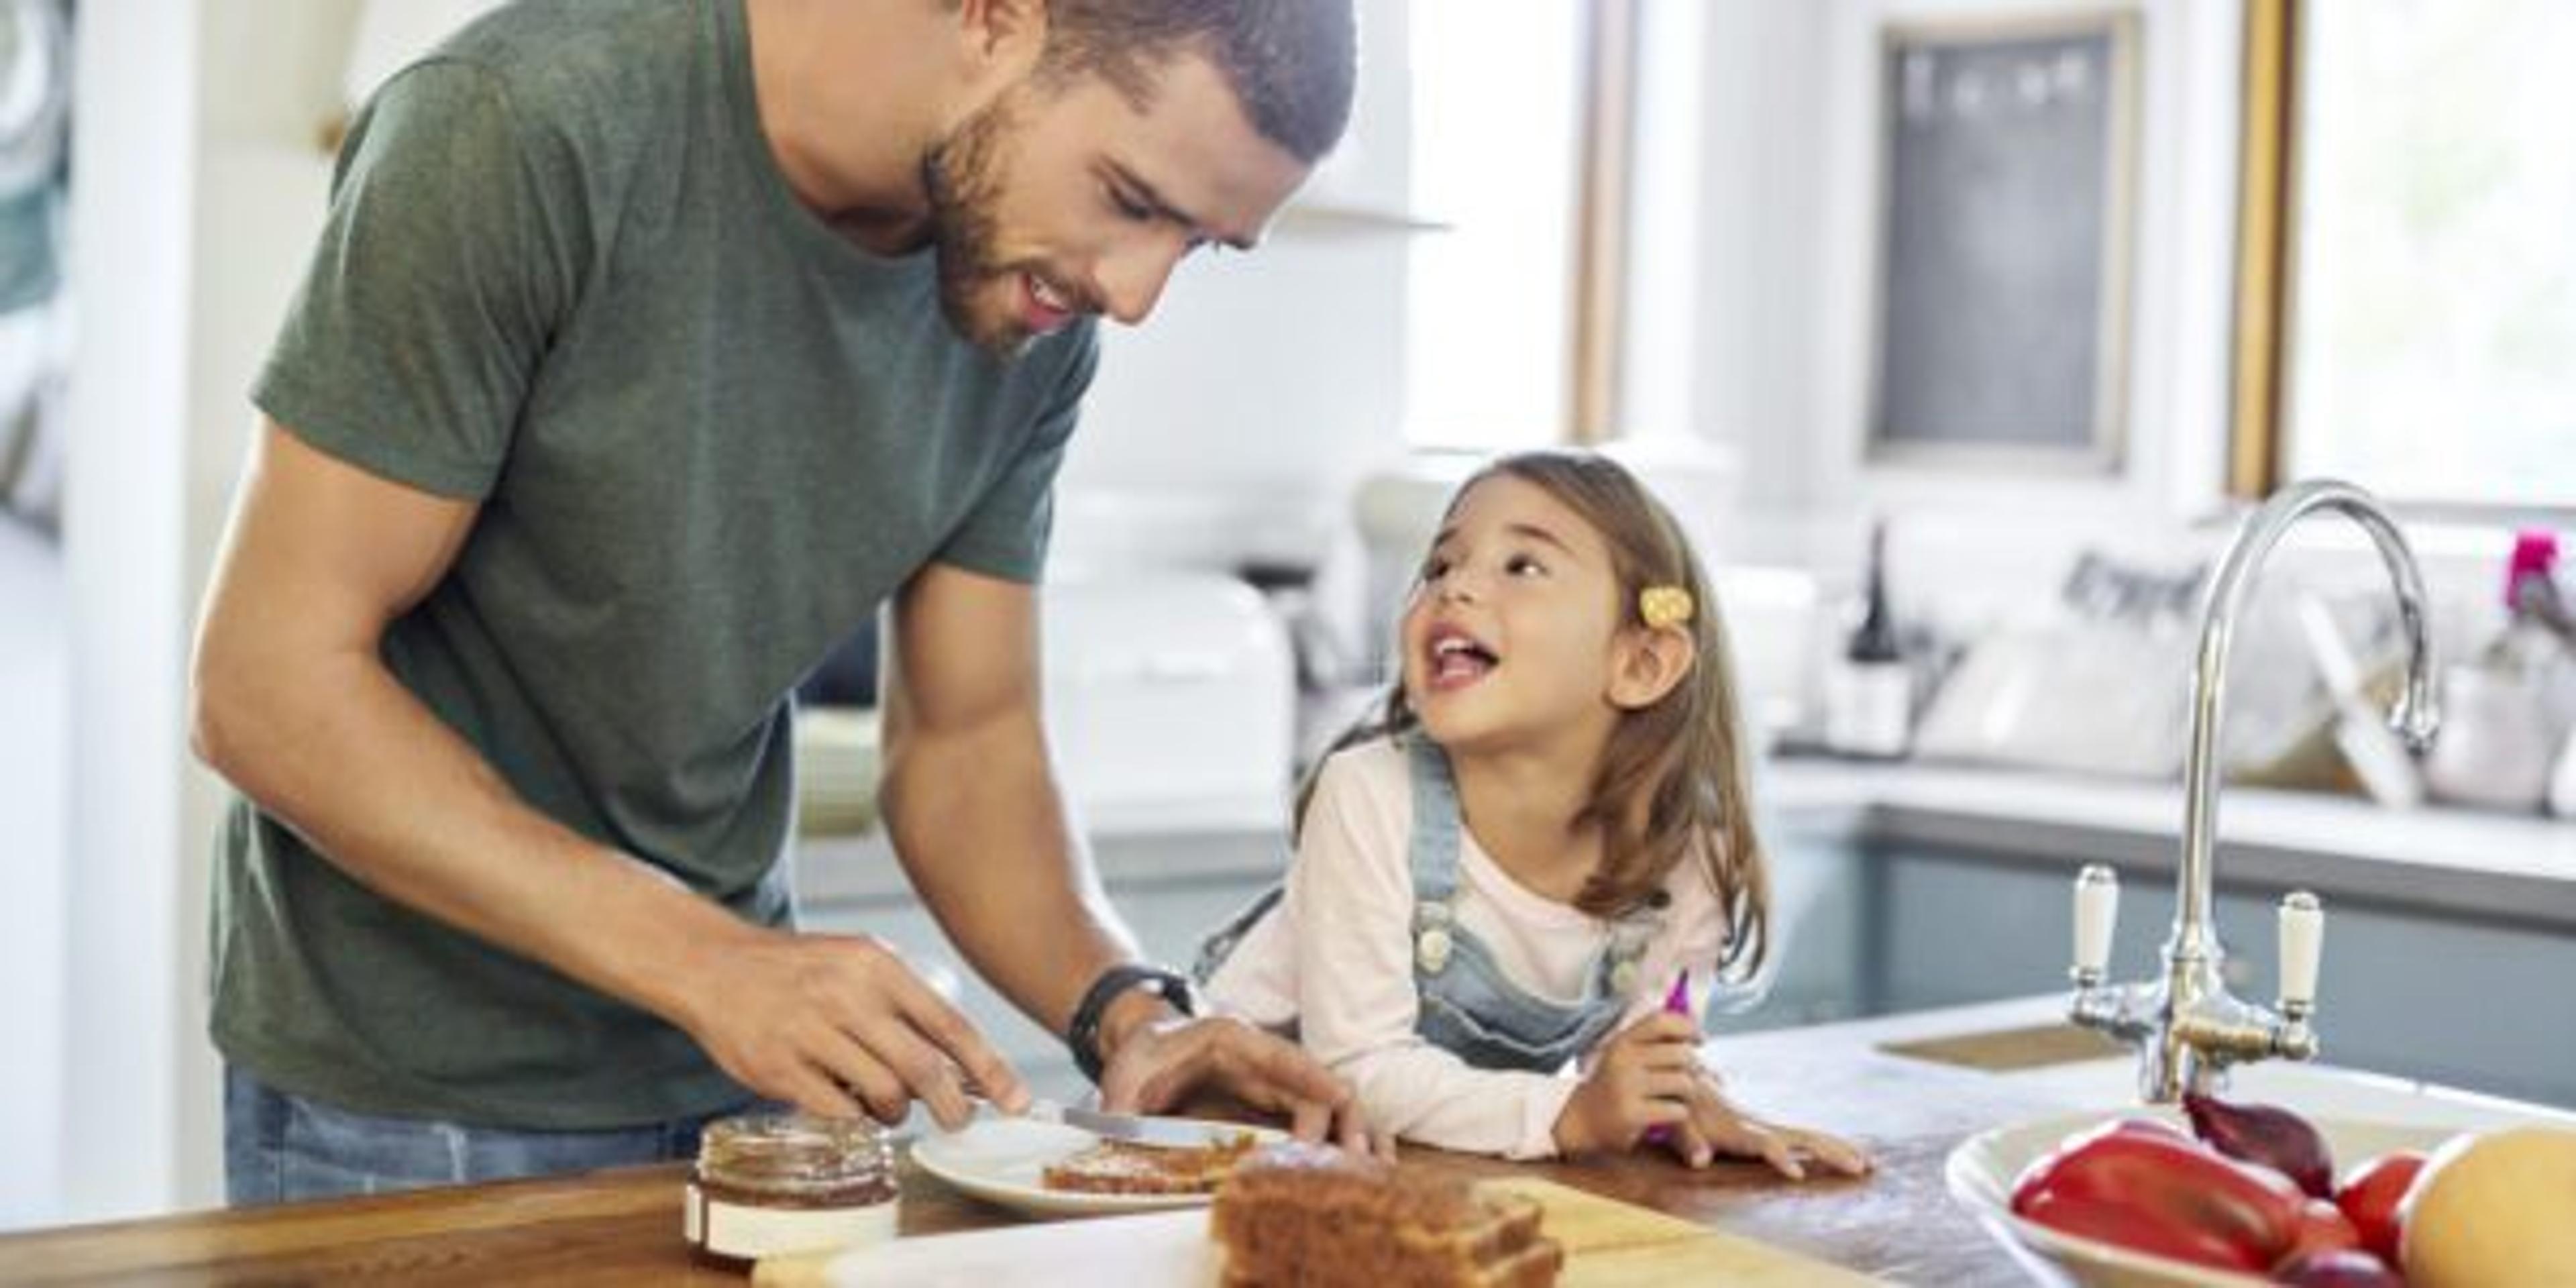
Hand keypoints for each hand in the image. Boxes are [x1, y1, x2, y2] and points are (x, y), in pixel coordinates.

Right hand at [671, 926, 1025, 1128]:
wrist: (715, 965)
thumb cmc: (798, 971)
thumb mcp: (857, 964)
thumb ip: (905, 1006)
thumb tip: (962, 1062)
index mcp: (875, 966)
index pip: (948, 1024)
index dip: (989, 1067)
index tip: (1017, 1099)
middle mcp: (846, 996)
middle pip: (923, 1068)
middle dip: (953, 1105)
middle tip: (960, 1119)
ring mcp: (809, 1032)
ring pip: (883, 1093)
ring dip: (896, 1111)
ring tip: (887, 1103)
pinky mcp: (778, 1067)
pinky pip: (838, 1110)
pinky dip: (854, 1116)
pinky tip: (849, 1103)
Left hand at [1097, 1008, 1386, 1155]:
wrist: (1148, 1045)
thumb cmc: (1142, 1054)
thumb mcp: (1124, 1073)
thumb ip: (1120, 1102)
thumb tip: (1116, 1131)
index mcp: (1232, 1040)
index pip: (1283, 1056)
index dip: (1315, 1079)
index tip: (1339, 1103)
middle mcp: (1265, 1060)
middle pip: (1320, 1085)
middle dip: (1343, 1121)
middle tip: (1355, 1161)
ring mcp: (1276, 1083)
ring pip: (1330, 1104)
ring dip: (1353, 1133)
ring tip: (1373, 1170)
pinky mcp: (1277, 1106)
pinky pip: (1320, 1120)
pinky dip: (1342, 1140)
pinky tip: (1361, 1165)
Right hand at [1553, 1012, 1699, 1156]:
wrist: (1582, 1121)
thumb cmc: (1613, 1086)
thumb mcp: (1625, 1056)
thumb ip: (1653, 1042)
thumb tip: (1698, 1031)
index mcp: (1623, 1041)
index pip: (1662, 1021)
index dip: (1688, 1027)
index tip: (1699, 1039)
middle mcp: (1623, 1059)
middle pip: (1682, 1053)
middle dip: (1693, 1068)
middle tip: (1689, 1079)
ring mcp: (1627, 1087)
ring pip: (1684, 1082)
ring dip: (1688, 1094)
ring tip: (1677, 1098)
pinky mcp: (1633, 1114)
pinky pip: (1678, 1110)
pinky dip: (1680, 1114)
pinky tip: (1668, 1115)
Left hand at [1670, 1069, 1872, 1180]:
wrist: (1690, 1082)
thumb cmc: (1684, 1113)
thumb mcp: (1681, 1128)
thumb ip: (1690, 1143)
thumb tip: (1699, 1162)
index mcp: (1741, 1130)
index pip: (1765, 1144)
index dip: (1780, 1157)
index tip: (1797, 1174)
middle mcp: (1762, 1127)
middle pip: (1802, 1139)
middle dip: (1829, 1152)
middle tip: (1859, 1167)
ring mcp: (1772, 1129)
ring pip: (1811, 1138)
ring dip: (1839, 1149)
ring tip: (1868, 1164)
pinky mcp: (1775, 1132)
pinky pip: (1808, 1141)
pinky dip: (1833, 1147)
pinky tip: (1854, 1158)